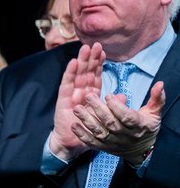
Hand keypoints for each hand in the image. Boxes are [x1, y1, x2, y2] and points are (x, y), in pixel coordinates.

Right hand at [48, 43, 104, 160]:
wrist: (72, 144)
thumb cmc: (88, 130)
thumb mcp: (106, 117)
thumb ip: (113, 105)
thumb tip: (123, 96)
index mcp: (91, 95)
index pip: (95, 76)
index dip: (99, 63)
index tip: (103, 51)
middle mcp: (80, 92)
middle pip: (86, 72)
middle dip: (90, 58)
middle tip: (95, 44)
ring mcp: (71, 95)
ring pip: (77, 75)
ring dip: (81, 61)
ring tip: (85, 48)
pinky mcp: (63, 101)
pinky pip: (66, 85)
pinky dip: (70, 74)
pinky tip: (73, 64)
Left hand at [72, 80, 164, 163]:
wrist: (140, 149)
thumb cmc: (146, 126)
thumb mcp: (154, 113)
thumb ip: (157, 99)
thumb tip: (160, 84)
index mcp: (138, 125)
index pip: (127, 117)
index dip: (118, 107)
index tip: (109, 95)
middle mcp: (125, 135)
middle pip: (111, 123)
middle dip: (99, 110)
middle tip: (88, 96)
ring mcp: (113, 142)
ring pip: (99, 132)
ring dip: (87, 121)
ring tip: (77, 109)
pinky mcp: (104, 148)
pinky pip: (92, 142)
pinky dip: (82, 135)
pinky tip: (74, 125)